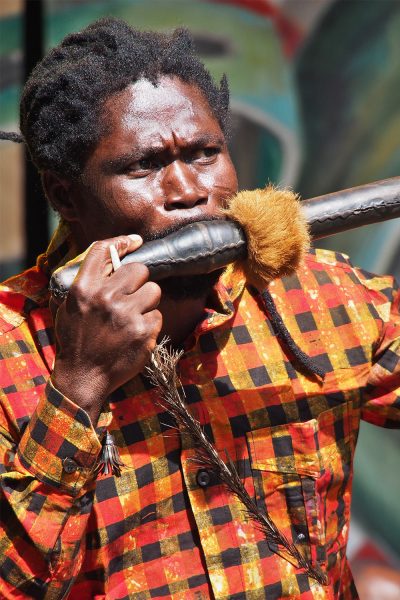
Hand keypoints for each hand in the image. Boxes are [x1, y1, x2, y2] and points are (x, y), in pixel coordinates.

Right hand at [50, 235, 161, 423]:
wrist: (83, 377)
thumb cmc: (77, 340)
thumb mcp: (71, 306)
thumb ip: (90, 282)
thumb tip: (117, 256)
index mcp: (84, 289)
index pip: (104, 251)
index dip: (123, 242)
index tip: (135, 241)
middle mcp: (105, 298)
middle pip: (139, 269)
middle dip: (138, 282)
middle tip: (131, 297)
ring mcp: (126, 315)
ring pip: (154, 291)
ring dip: (147, 303)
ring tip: (132, 317)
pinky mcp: (144, 332)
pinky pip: (157, 315)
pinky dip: (149, 325)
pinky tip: (135, 335)